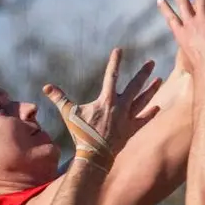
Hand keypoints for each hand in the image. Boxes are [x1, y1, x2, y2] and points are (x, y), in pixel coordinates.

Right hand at [43, 49, 162, 167]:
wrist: (94, 155)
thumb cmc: (81, 134)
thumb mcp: (68, 114)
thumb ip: (59, 98)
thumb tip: (46, 87)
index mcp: (106, 100)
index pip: (111, 75)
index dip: (115, 61)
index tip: (119, 50)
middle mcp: (120, 106)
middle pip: (134, 86)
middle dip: (143, 73)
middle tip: (151, 63)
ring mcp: (127, 118)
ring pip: (142, 101)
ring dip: (151, 90)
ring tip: (159, 80)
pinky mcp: (131, 130)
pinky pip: (143, 120)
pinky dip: (150, 114)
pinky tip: (157, 107)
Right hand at [158, 0, 204, 77]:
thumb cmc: (201, 74)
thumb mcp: (190, 66)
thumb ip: (188, 63)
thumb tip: (187, 70)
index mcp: (181, 36)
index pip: (171, 19)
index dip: (165, 9)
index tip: (159, 0)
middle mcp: (190, 25)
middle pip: (182, 2)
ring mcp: (203, 22)